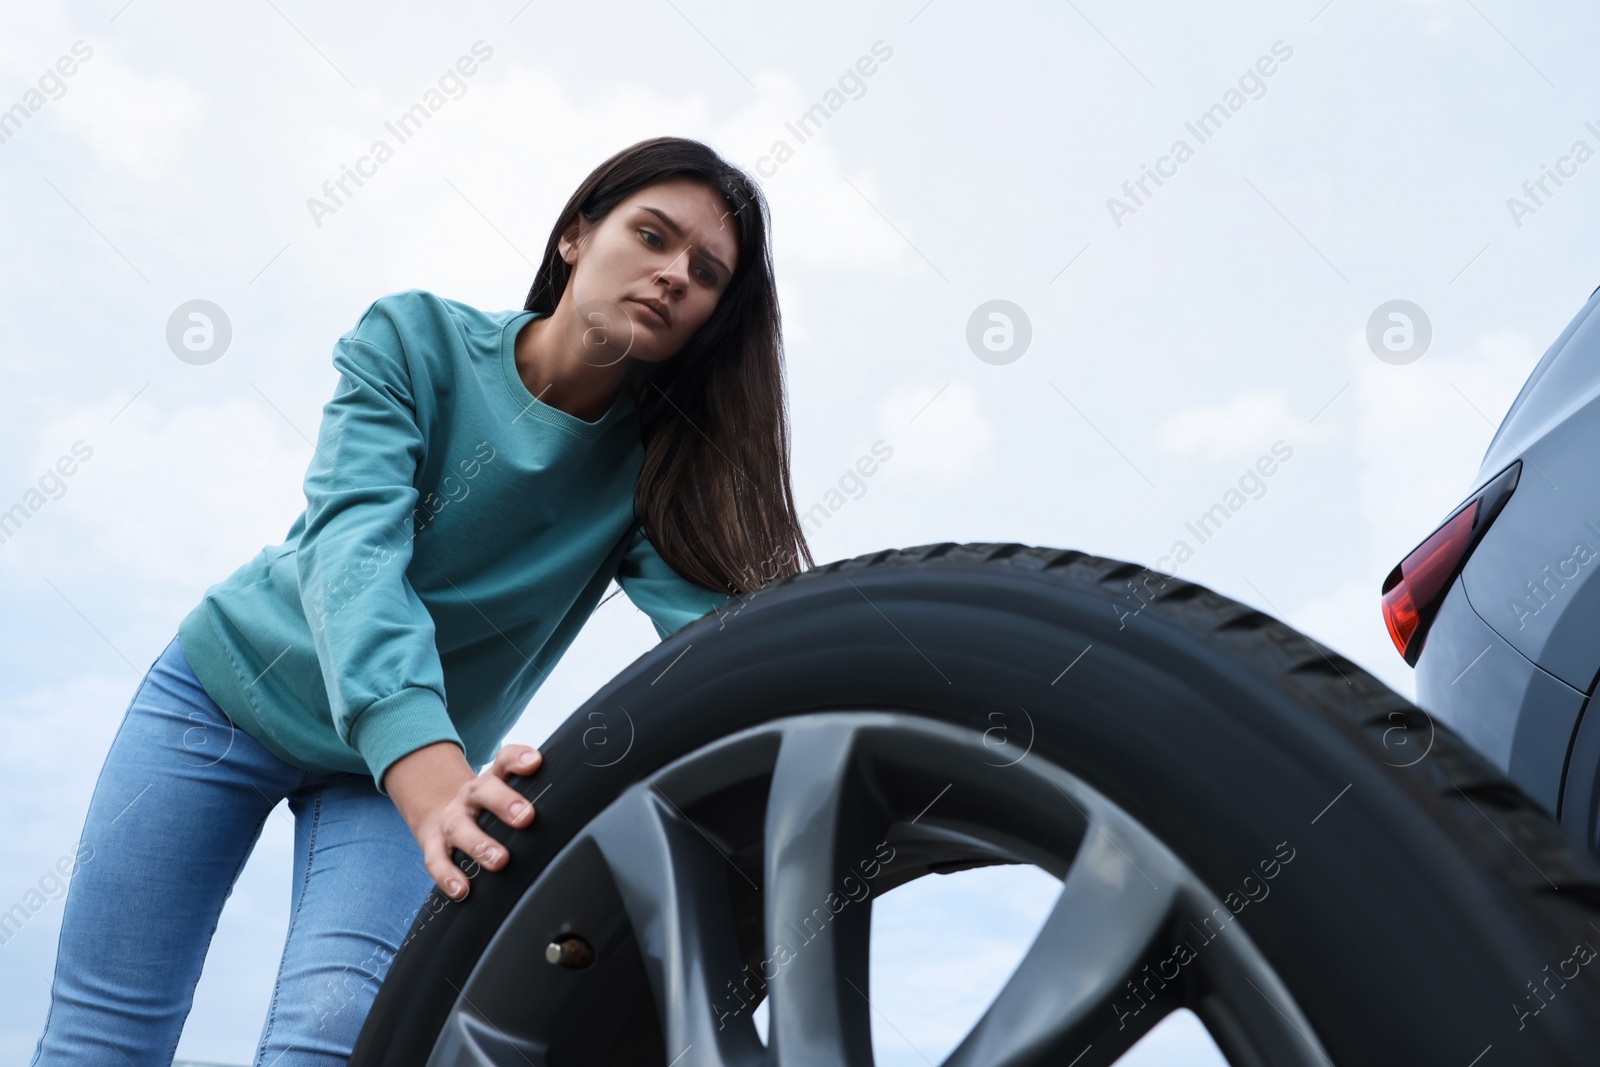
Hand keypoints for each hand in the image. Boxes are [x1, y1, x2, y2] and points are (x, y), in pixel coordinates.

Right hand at [386, 741, 542, 900]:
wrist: (442, 814)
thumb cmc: (488, 808)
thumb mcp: (507, 794)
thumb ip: (533, 795)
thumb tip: (570, 810)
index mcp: (492, 780)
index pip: (504, 760)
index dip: (518, 758)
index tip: (534, 763)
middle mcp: (470, 797)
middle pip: (483, 790)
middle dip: (503, 802)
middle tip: (525, 817)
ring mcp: (451, 820)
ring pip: (460, 828)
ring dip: (480, 844)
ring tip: (500, 861)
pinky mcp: (434, 845)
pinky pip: (436, 860)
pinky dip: (448, 875)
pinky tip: (462, 889)